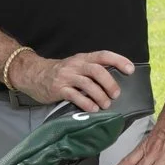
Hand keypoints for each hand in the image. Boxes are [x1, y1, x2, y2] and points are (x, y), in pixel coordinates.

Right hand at [13, 49, 134, 111]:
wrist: (34, 74)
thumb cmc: (61, 72)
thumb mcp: (77, 66)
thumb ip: (92, 70)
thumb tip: (114, 82)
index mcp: (83, 58)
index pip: (103, 55)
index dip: (118, 60)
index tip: (130, 69)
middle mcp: (76, 65)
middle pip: (97, 70)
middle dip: (110, 83)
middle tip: (116, 94)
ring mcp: (66, 77)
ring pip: (87, 84)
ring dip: (100, 95)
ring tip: (106, 104)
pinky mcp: (58, 89)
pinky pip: (74, 96)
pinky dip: (86, 103)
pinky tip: (93, 109)